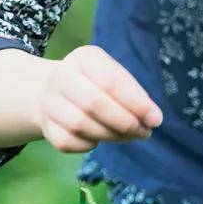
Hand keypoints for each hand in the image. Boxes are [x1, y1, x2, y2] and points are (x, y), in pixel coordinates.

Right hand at [36, 44, 163, 153]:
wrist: (52, 91)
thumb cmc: (95, 83)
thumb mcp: (114, 77)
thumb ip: (134, 95)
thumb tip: (153, 119)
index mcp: (83, 58)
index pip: (111, 81)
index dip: (136, 103)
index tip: (156, 120)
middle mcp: (61, 77)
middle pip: (93, 104)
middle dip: (124, 122)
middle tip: (143, 132)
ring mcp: (49, 102)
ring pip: (80, 125)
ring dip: (110, 136)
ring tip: (127, 136)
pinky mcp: (46, 127)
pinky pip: (69, 142)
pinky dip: (89, 144)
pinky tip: (100, 139)